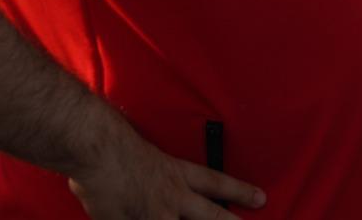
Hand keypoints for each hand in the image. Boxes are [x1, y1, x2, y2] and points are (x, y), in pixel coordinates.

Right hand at [68, 124, 264, 218]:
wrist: (100, 151)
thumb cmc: (118, 147)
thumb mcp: (148, 158)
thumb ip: (157, 176)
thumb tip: (156, 189)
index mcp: (177, 174)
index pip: (217, 183)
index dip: (240, 192)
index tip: (261, 198)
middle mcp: (173, 197)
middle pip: (210, 215)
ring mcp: (155, 215)